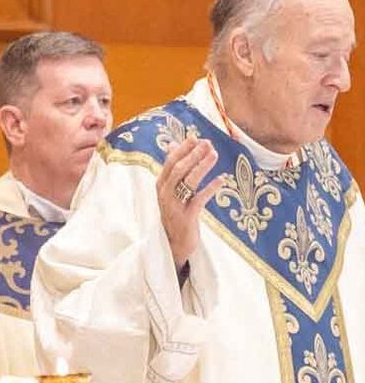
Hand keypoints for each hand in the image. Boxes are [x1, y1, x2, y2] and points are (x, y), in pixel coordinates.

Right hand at [156, 140, 222, 269]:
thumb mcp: (171, 190)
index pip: (169, 163)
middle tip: (208, 143)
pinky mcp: (186, 218)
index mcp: (161, 186)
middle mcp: (165, 195)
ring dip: (202, 166)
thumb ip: (172, 168)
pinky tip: (222, 179)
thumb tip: (172, 145)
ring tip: (215, 154)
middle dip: (193, 155)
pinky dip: (210, 188)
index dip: (183, 150)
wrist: (174, 244)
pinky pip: (199, 200)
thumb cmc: (175, 213)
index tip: (196, 138)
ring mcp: (175, 207)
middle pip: (178, 170)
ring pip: (187, 182)